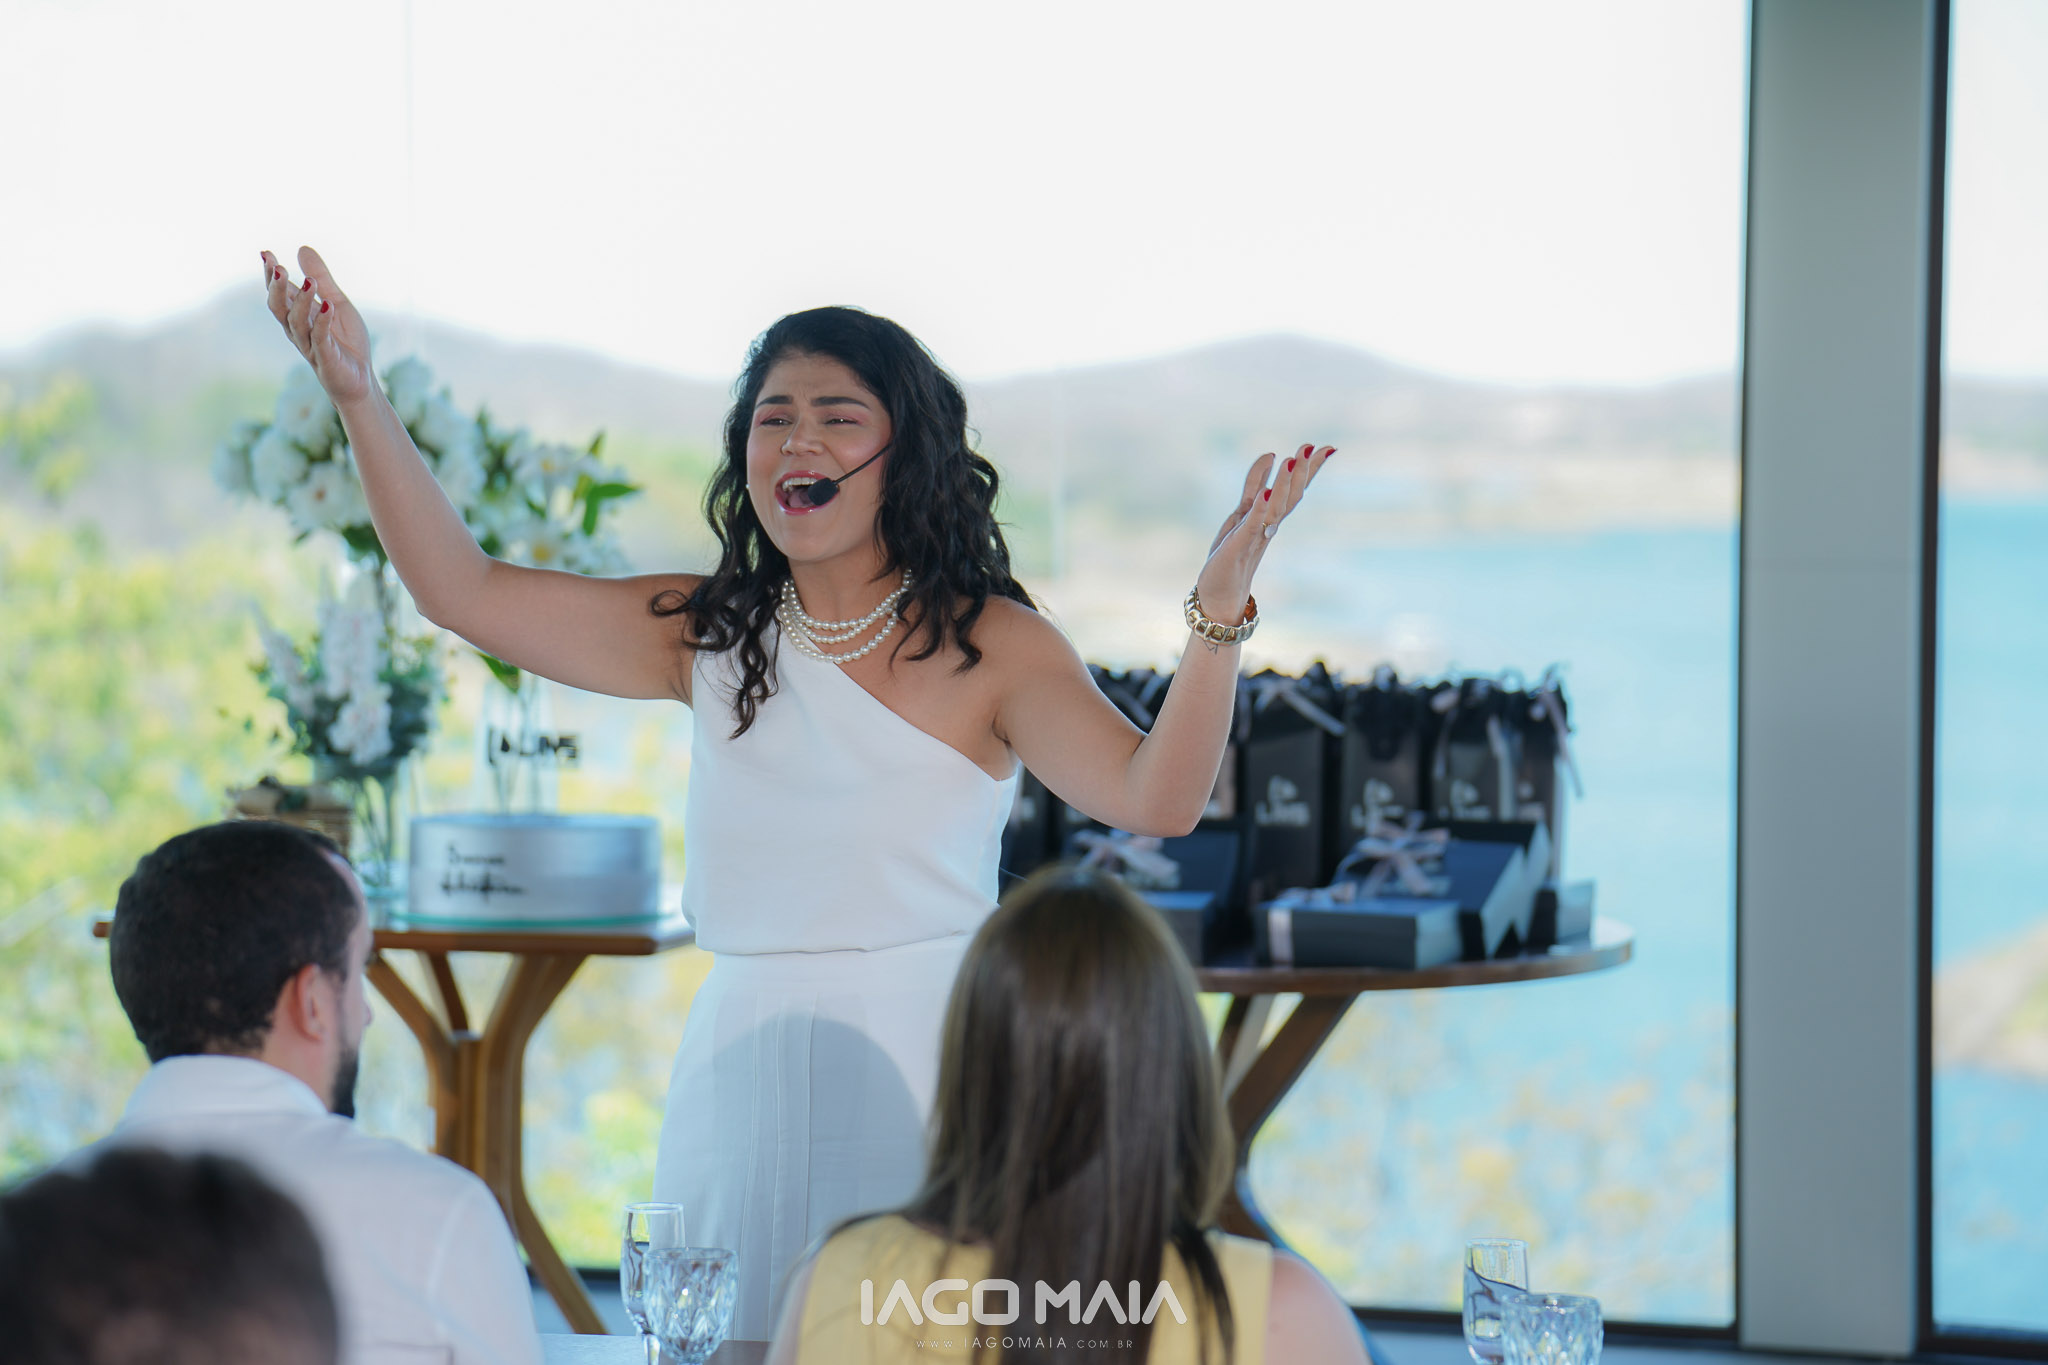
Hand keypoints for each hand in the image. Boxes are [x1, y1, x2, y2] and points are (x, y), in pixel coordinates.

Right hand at [259, 246, 374, 409]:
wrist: (360, 378)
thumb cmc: (346, 342)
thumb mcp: (336, 302)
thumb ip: (321, 278)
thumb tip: (302, 247)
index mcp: (298, 315)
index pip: (279, 293)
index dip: (270, 275)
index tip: (266, 254)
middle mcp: (298, 330)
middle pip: (279, 307)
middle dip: (276, 288)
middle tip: (278, 267)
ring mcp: (310, 345)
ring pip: (297, 322)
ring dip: (301, 301)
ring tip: (309, 282)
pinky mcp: (326, 358)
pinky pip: (320, 339)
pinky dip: (322, 322)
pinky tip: (327, 306)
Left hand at [1194, 443, 1334, 624]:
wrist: (1219, 596)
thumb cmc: (1231, 554)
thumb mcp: (1242, 512)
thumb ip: (1255, 485)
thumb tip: (1272, 454)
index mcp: (1271, 517)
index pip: (1296, 489)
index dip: (1310, 468)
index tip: (1328, 447)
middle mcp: (1268, 526)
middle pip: (1292, 496)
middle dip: (1302, 472)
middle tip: (1313, 447)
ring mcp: (1256, 536)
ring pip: (1276, 507)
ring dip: (1284, 484)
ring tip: (1291, 460)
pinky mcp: (1239, 544)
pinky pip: (1252, 524)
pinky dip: (1260, 509)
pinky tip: (1267, 493)